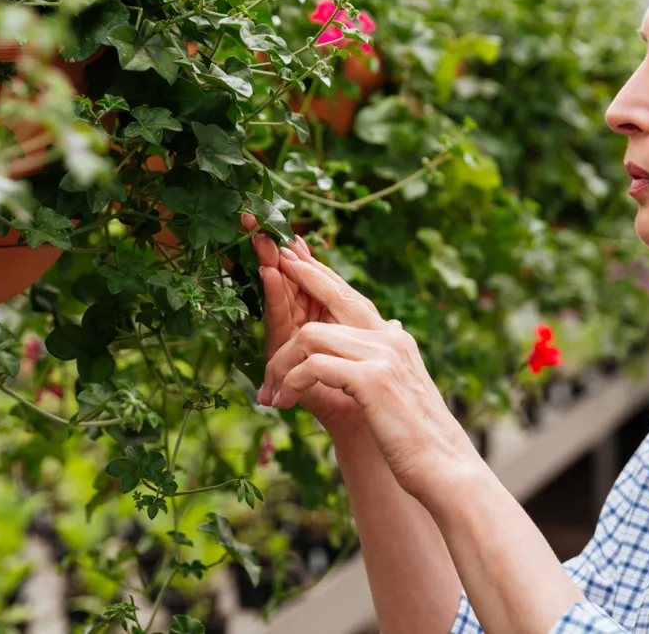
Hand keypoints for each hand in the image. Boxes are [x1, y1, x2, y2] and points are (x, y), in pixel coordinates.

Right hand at [241, 214, 363, 438]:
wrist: (367, 431)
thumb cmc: (372, 398)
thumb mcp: (377, 361)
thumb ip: (376, 340)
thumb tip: (393, 321)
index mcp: (325, 323)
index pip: (310, 281)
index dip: (300, 255)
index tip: (290, 226)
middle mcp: (302, 329)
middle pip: (286, 282)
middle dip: (273, 251)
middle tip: (256, 217)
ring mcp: (292, 341)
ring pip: (280, 296)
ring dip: (270, 265)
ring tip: (262, 237)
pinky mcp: (285, 356)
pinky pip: (280, 320)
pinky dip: (276, 295)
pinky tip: (271, 271)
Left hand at [259, 243, 479, 504]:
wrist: (443, 467)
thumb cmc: (416, 436)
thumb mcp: (402, 385)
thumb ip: (389, 354)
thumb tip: (392, 323)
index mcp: (394, 339)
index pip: (350, 297)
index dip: (319, 275)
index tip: (292, 258)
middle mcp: (389, 338)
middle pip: (333, 297)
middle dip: (299, 280)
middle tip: (269, 270)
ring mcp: (382, 355)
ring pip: (311, 336)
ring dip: (280, 364)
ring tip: (269, 393)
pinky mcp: (371, 379)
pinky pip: (313, 366)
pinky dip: (290, 382)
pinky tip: (284, 402)